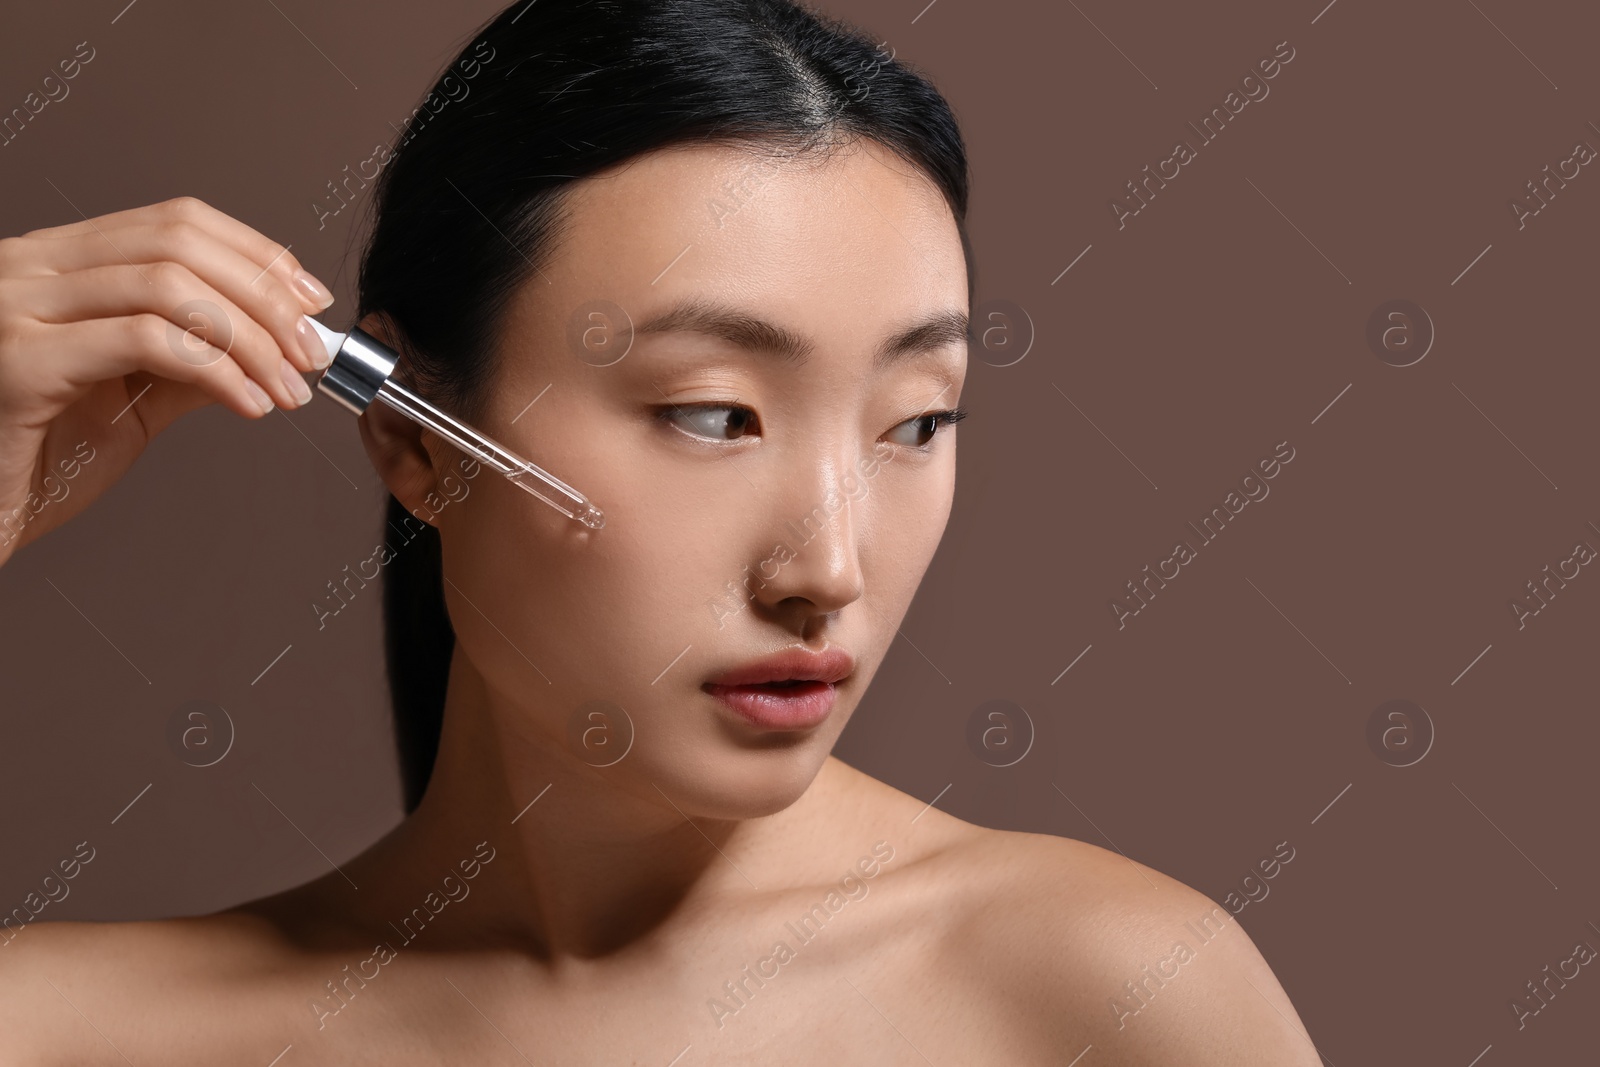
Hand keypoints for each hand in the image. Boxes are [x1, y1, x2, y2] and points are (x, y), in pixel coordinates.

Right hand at [0, 195, 336, 566]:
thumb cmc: (40, 460)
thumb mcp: (132, 399)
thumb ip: (191, 362)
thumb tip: (271, 343)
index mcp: (56, 264)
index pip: (174, 222)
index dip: (256, 255)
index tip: (311, 301)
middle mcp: (28, 268)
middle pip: (178, 243)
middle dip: (265, 298)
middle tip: (310, 352)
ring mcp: (17, 308)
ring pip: (168, 286)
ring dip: (252, 339)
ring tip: (287, 387)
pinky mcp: (21, 361)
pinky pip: (146, 341)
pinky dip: (216, 370)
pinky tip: (248, 403)